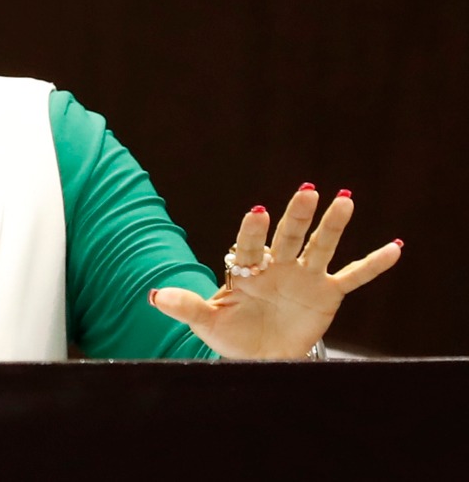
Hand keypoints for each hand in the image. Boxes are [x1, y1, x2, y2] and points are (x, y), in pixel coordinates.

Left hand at [149, 184, 401, 358]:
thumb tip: (154, 295)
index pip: (249, 246)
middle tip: (307, 190)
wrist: (259, 357)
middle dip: (296, 215)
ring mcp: (303, 277)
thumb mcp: (207, 323)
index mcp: (246, 270)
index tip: (256, 213)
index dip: (252, 232)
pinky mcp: (326, 293)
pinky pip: (353, 276)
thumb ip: (185, 306)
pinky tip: (394, 247)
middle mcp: (277, 266)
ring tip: (345, 200)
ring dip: (332, 225)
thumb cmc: (231, 335)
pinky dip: (373, 264)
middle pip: (287, 237)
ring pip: (320, 246)